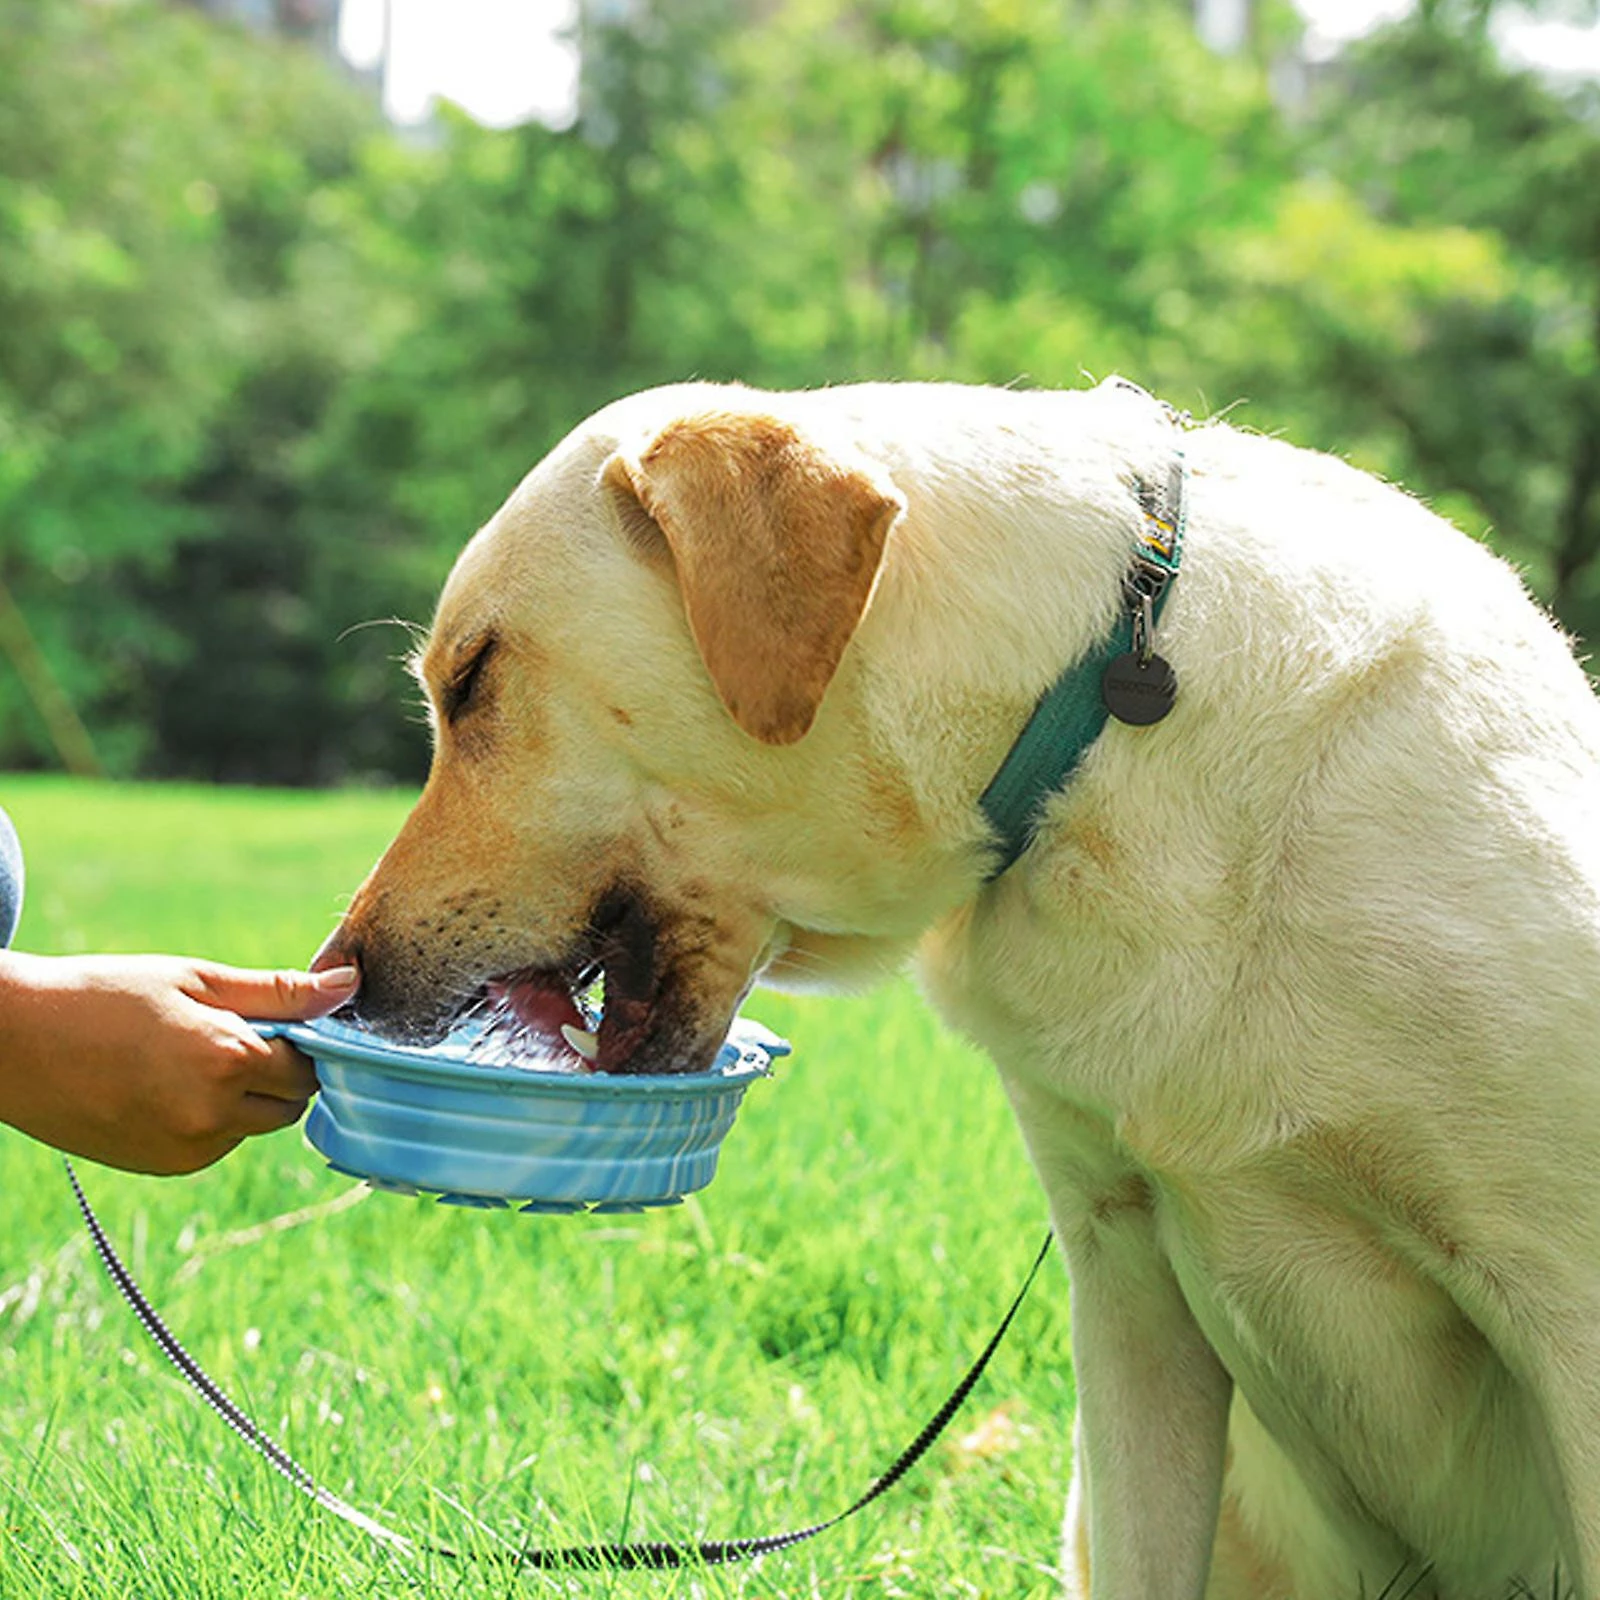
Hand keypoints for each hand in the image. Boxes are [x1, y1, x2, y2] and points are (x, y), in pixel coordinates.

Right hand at [0, 952, 359, 1174]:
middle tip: (234, 1034)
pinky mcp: (163, 1166)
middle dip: (279, 1072)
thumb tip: (350, 986)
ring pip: (254, 1126)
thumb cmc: (107, 995)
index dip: (301, 1041)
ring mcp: (187, 1149)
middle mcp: (213, 1117)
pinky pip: (217, 1143)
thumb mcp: (197, 979)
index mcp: (228, 1062)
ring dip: (246, 1097)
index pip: (310, 1066)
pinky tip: (167, 1085)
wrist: (13, 1043)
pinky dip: (212, 1119)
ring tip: (188, 1057)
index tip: (278, 1019)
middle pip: (290, 1104)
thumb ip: (279, 991)